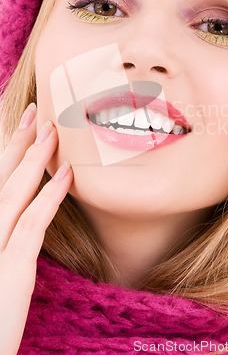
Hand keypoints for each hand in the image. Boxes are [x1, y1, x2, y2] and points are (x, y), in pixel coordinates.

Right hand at [0, 104, 72, 353]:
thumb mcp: (0, 257)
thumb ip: (8, 228)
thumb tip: (23, 205)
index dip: (8, 149)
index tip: (24, 123)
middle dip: (18, 142)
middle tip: (37, 112)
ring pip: (13, 193)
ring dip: (34, 159)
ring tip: (53, 132)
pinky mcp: (10, 271)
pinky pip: (32, 225)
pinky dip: (50, 196)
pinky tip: (67, 175)